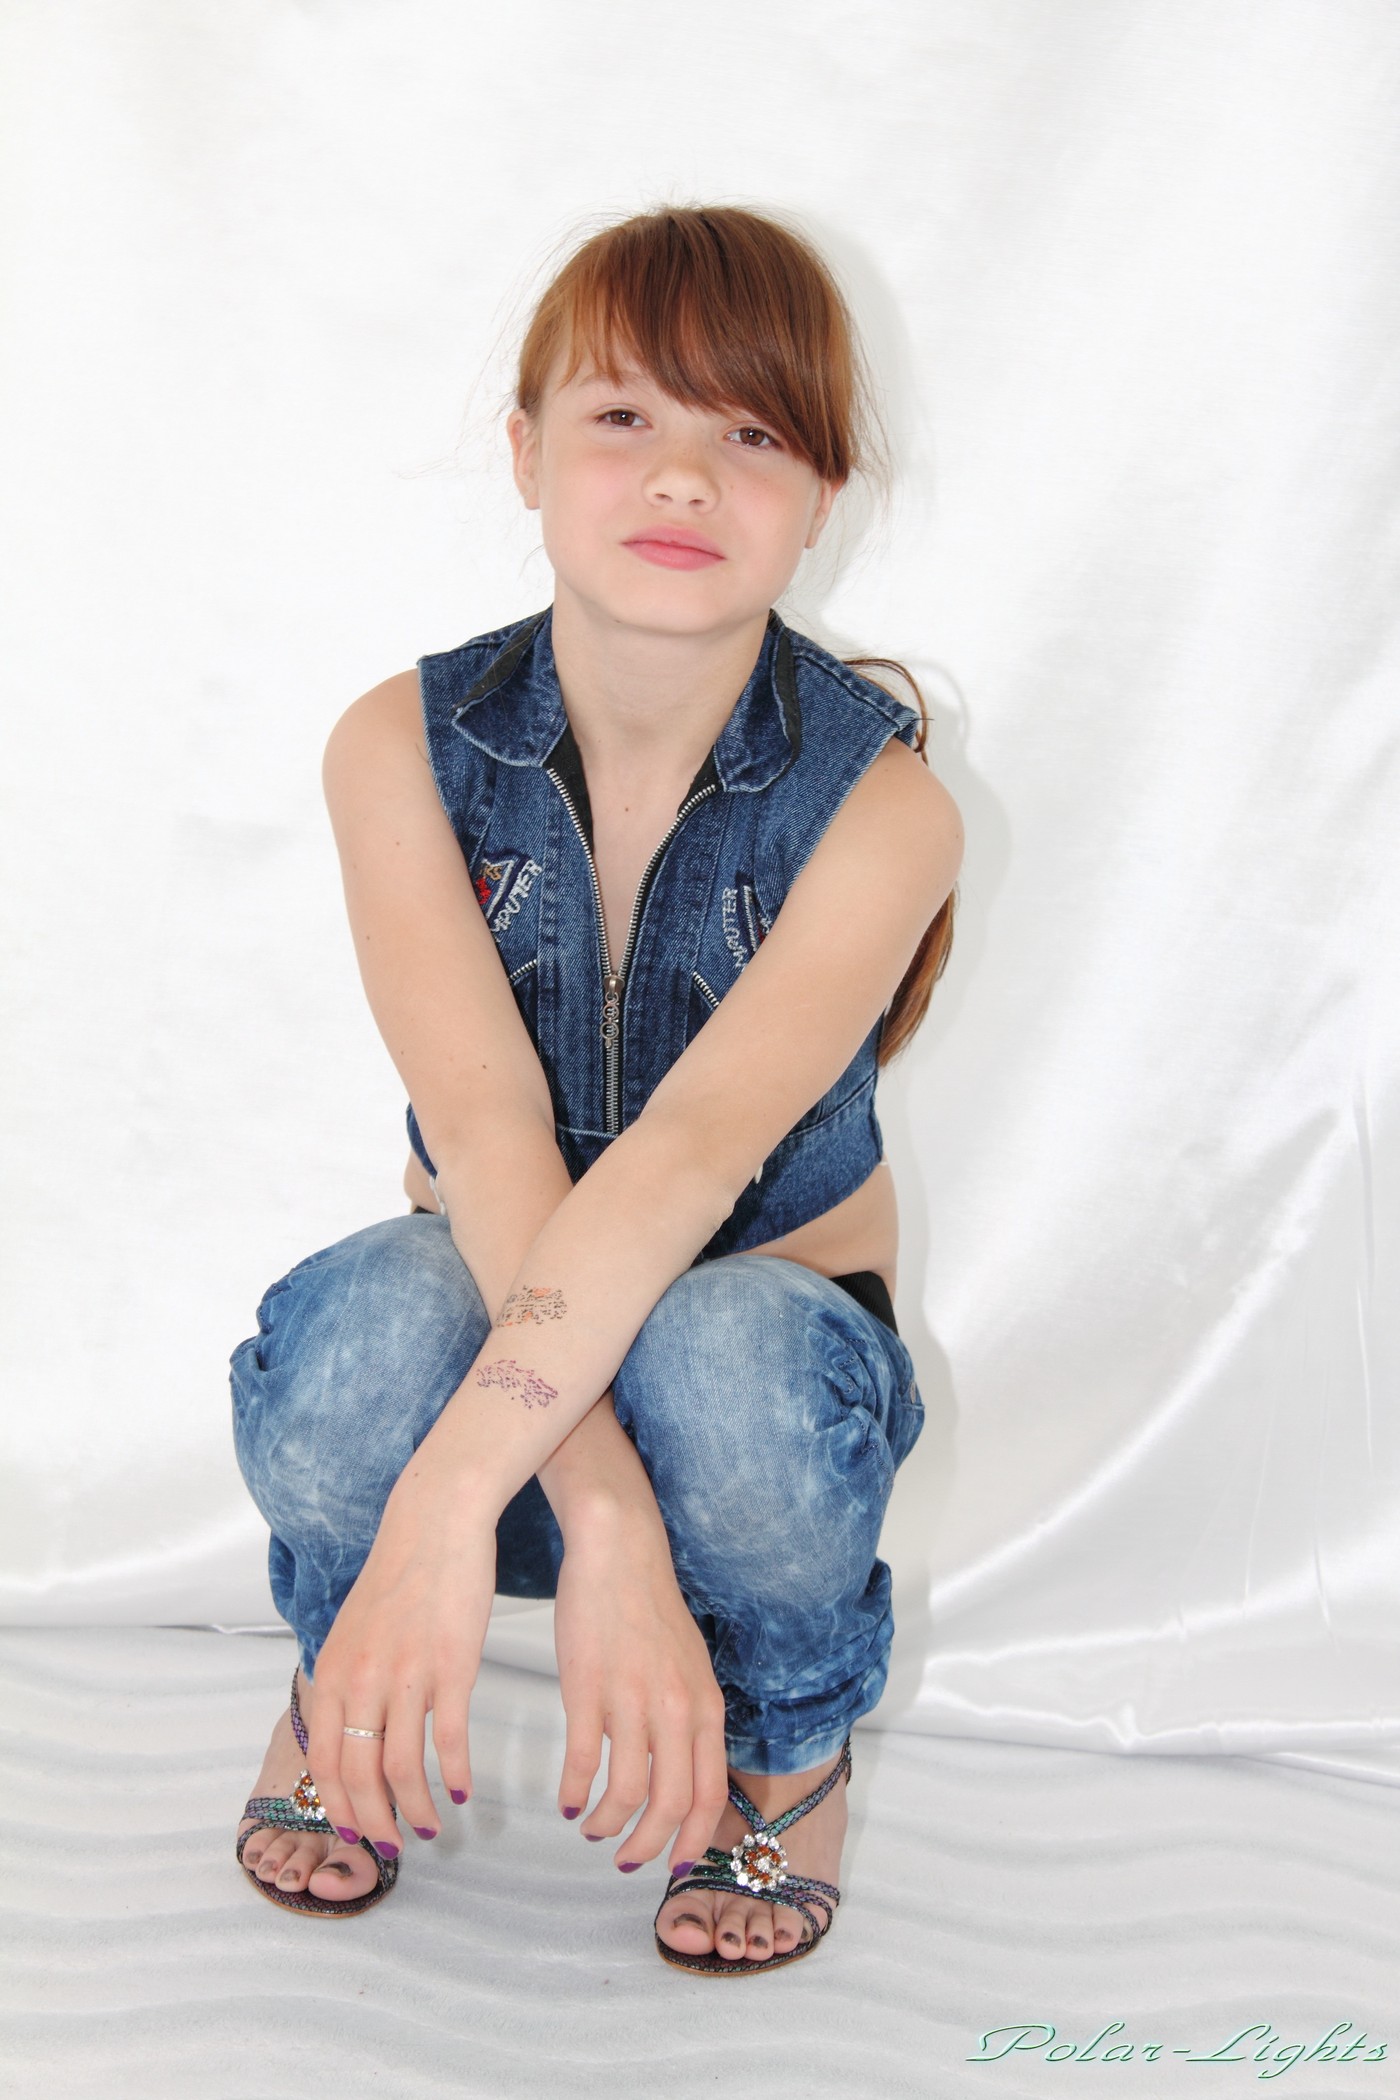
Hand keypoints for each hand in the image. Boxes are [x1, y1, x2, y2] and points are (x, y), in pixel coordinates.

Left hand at [301, 1469, 496, 1851]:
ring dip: (417, 1808)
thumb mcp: (355, 1628)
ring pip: (404, 1768)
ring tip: (433, 1826)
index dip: (339, 1808)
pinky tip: (464, 1790)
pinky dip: (456, 1773)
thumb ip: (347, 1677)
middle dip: (376, 1822)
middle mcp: (361, 1680)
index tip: (355, 1833)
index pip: (325, 1763)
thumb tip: (347, 1725)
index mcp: (334, 1672)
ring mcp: (406, 1675)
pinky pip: (450, 1739)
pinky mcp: (450, 1666)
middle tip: (395, 1845)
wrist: (435, 1520)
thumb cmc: (401, 1572)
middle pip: (360, 1776)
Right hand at [552, 1511, 729, 1876]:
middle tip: (624, 1859)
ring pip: (626, 1793)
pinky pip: (582, 1762)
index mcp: (705, 1707)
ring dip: (606, 1824)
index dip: (690, 1840)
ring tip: (590, 1827)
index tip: (672, 1864)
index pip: (709, 1794)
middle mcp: (676, 1710)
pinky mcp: (588, 1690)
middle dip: (645, 1847)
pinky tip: (565, 1798)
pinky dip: (573, 1791)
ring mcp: (632, 1701)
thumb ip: (692, 1718)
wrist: (619, 1553)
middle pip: (669, 1805)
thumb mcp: (690, 1666)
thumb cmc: (650, 1608)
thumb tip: (687, 1772)